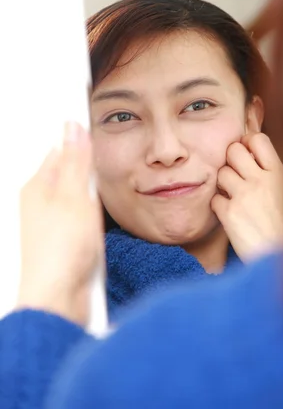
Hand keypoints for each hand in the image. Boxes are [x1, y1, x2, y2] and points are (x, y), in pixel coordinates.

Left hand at [16, 122, 103, 325]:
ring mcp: (55, 222)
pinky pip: (86, 216)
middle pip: (73, 172)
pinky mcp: (67, 239)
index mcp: (37, 186)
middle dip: (91, 173)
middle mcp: (43, 202)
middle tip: (99, 179)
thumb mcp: (75, 196)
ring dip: (95, 198)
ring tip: (98, 206)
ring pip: (82, 195)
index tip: (96, 134)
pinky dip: (96, 217)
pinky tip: (99, 225)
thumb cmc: (60, 252)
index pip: (59, 150)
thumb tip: (72, 128)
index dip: (80, 141)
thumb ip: (76, 162)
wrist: (60, 299)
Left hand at [211, 133, 282, 262]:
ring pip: (221, 173)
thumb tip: (256, 153)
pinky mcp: (230, 215)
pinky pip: (214, 199)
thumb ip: (275, 174)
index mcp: (280, 174)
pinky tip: (229, 215)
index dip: (248, 143)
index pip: (258, 139)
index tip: (248, 155)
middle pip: (233, 150)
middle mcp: (262, 181)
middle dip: (231, 161)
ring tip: (235, 198)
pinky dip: (218, 206)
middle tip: (237, 175)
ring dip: (224, 184)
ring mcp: (244, 196)